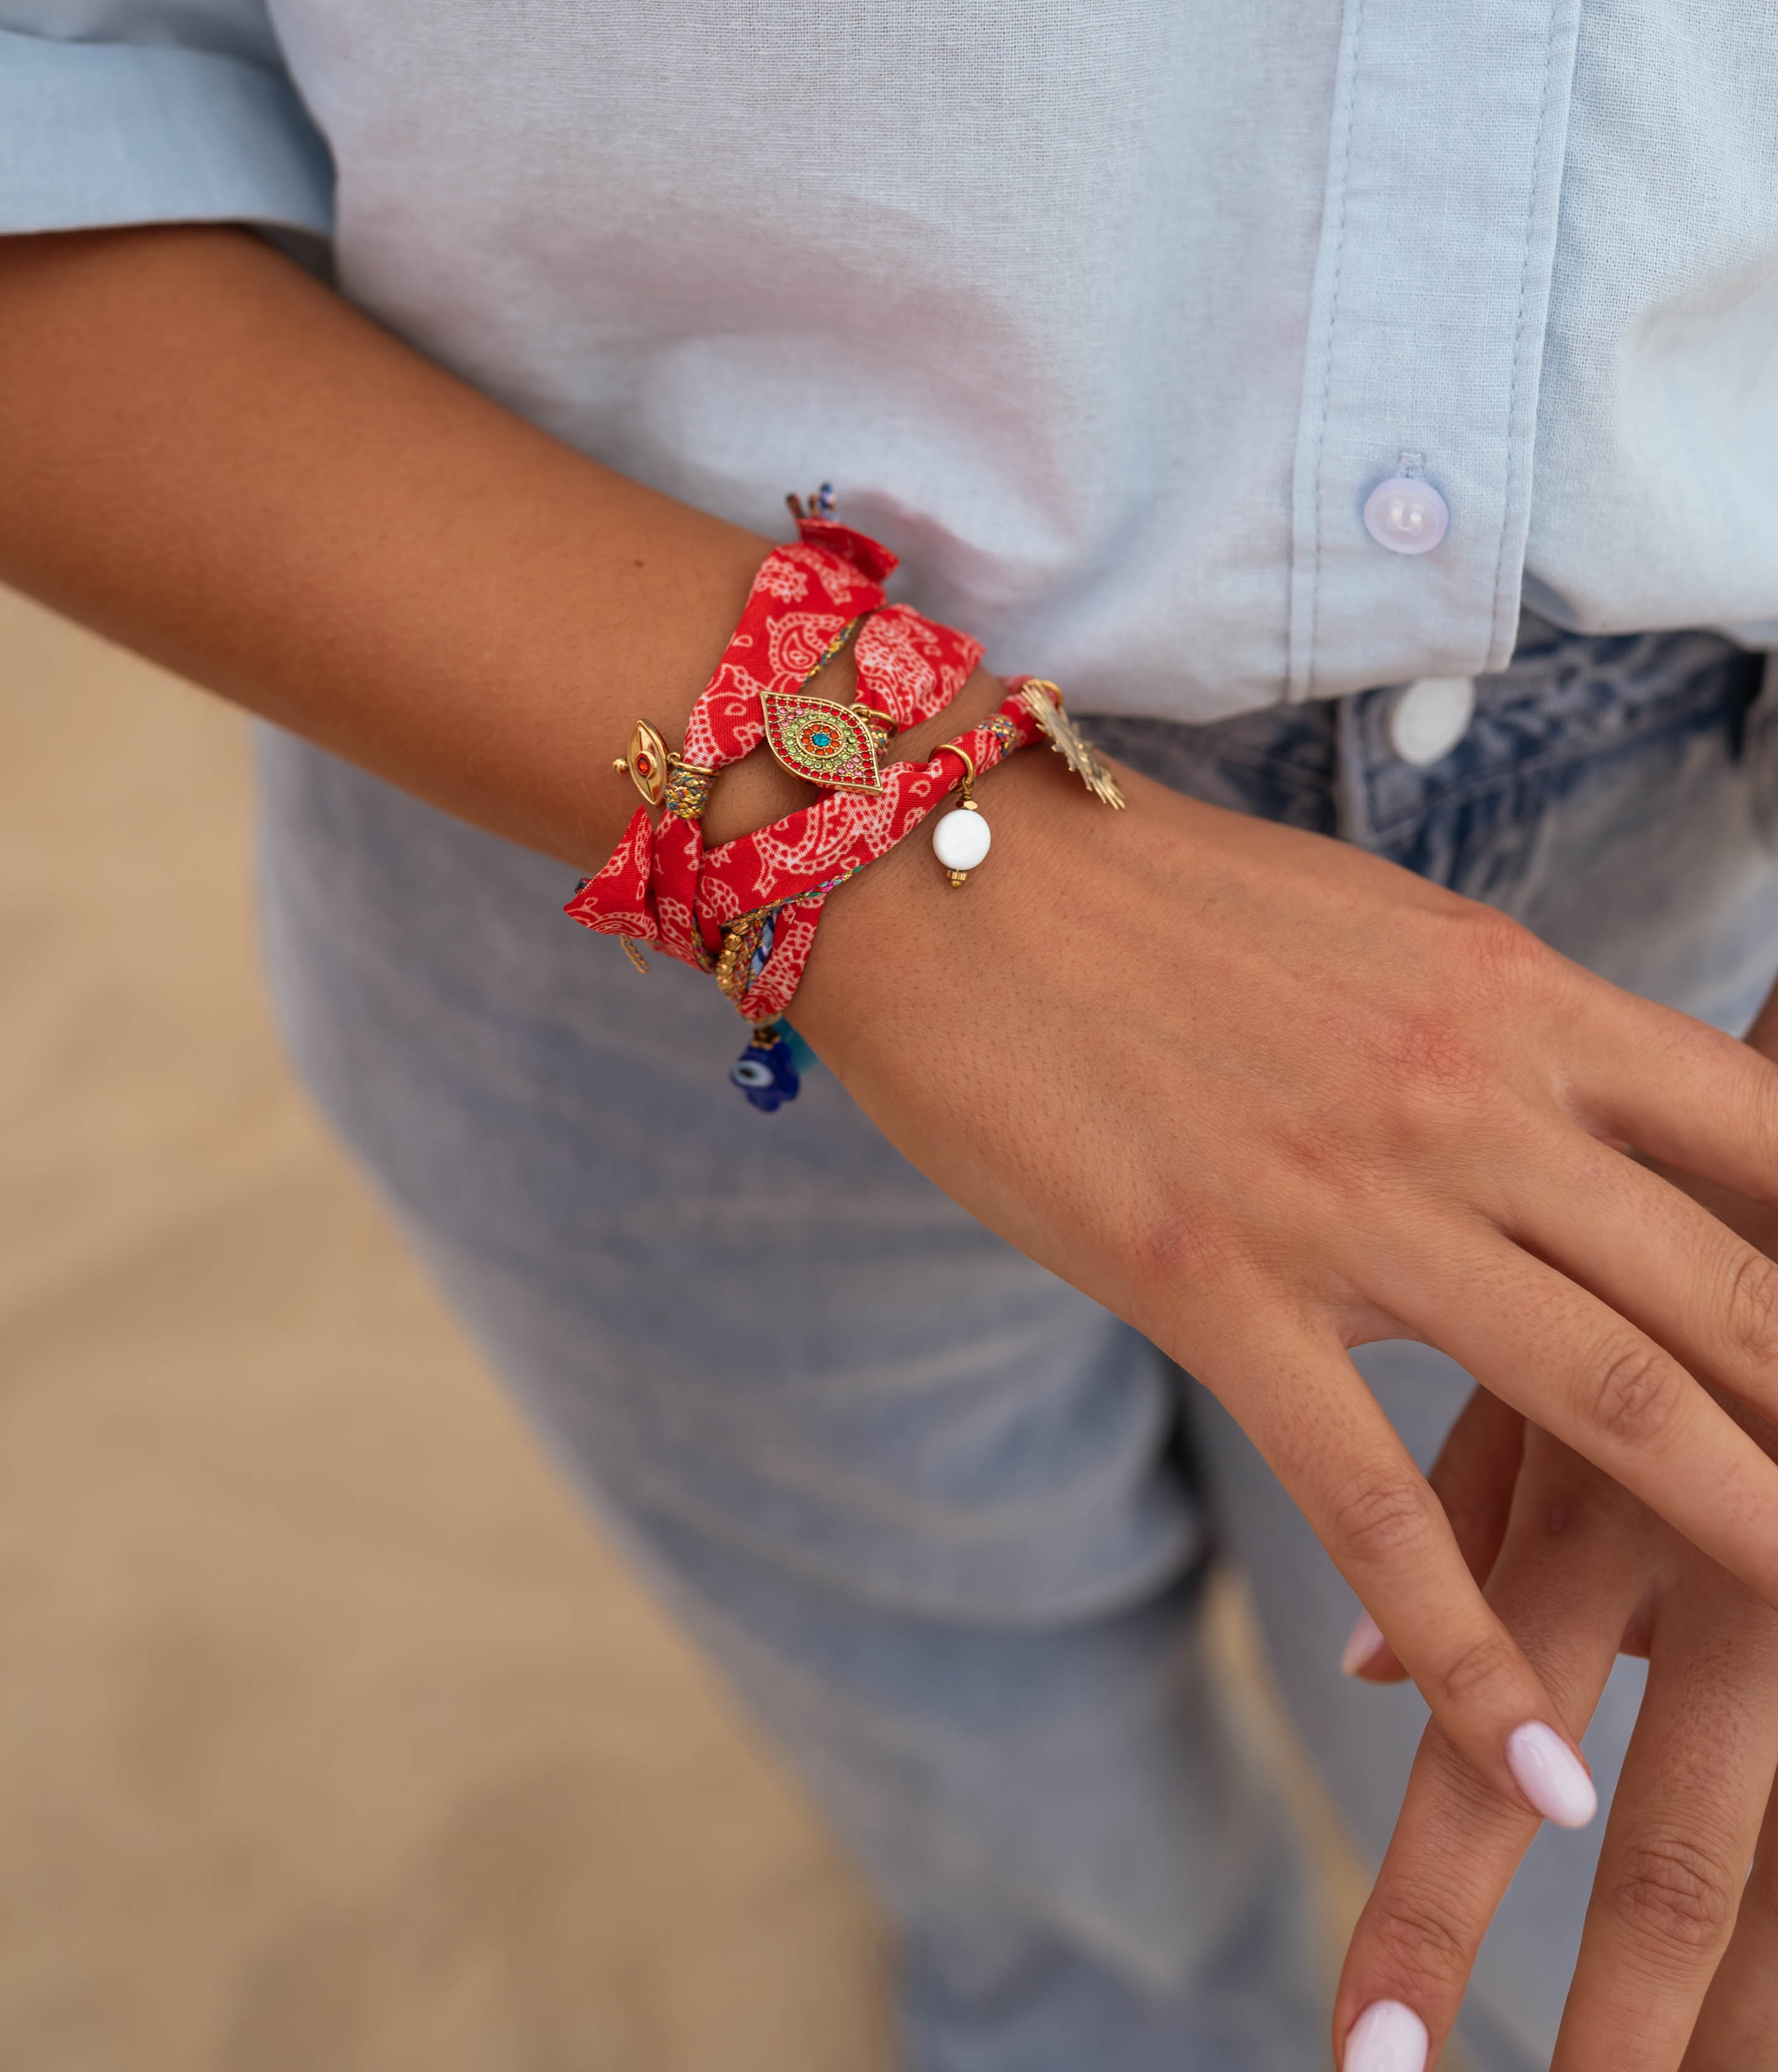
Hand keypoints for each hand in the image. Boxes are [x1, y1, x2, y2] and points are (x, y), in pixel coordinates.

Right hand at [795, 765, 1777, 1831]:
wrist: (940, 869)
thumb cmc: (1155, 896)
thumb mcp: (1377, 935)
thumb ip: (1505, 1030)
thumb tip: (1611, 1117)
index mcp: (1513, 990)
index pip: (1762, 1132)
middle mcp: (1467, 1092)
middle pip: (1730, 1284)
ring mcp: (1346, 1197)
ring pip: (1605, 1392)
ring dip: (1740, 1533)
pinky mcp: (1212, 1287)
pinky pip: (1370, 1496)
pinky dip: (1466, 1648)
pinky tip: (1539, 1766)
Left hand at [1335, 1389, 1777, 2071]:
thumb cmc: (1638, 1246)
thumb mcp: (1536, 1368)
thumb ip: (1461, 1523)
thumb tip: (1360, 1683)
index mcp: (1590, 1520)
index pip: (1486, 1772)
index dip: (1424, 1928)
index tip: (1364, 2064)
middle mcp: (1726, 1575)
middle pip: (1679, 1866)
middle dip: (1629, 2038)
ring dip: (1757, 2023)